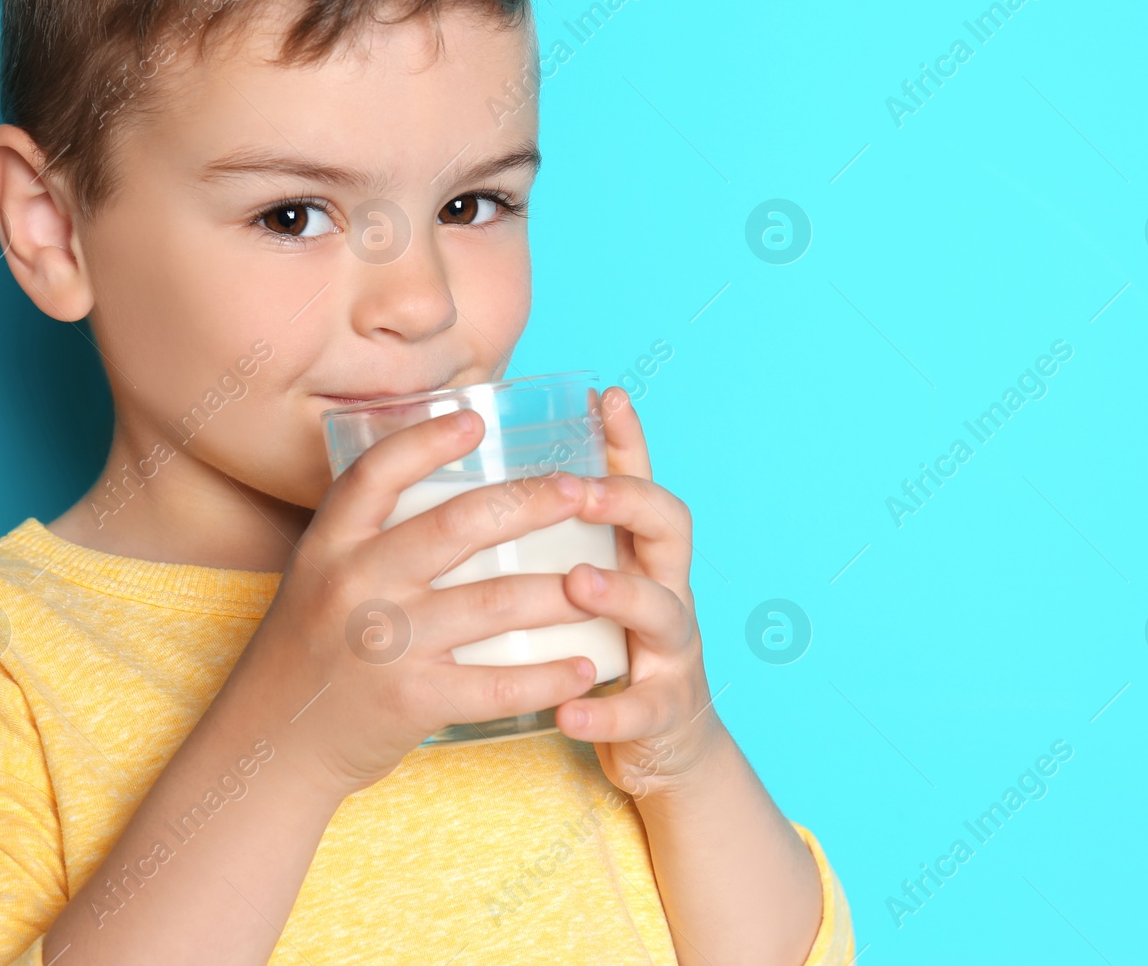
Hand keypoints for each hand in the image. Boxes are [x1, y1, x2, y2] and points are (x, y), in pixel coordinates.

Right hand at [262, 409, 601, 796]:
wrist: (274, 743)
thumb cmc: (311, 649)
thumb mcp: (319, 576)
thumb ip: (370, 536)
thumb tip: (446, 480)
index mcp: (330, 544)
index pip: (377, 474)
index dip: (428, 441)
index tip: (477, 420)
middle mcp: (355, 584)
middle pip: (457, 525)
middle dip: (531, 503)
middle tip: (580, 490)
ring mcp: (385, 643)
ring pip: (495, 600)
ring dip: (561, 591)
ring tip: (604, 581)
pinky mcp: (411, 700)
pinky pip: (497, 683)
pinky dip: (548, 675)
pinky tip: (584, 666)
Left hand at [553, 387, 724, 799]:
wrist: (666, 749)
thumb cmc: (609, 655)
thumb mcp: (590, 592)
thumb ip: (553, 546)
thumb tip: (476, 490)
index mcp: (639, 558)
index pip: (639, 484)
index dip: (627, 442)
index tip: (603, 397)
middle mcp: (666, 592)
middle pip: (668, 529)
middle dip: (627, 502)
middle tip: (580, 491)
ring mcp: (672, 653)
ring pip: (663, 612)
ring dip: (622, 594)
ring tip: (579, 584)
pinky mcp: (665, 714)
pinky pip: (641, 710)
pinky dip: (606, 711)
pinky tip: (568, 709)